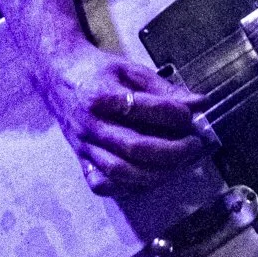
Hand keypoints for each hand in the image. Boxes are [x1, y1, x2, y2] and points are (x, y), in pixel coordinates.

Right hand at [28, 32, 206, 191]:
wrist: (58, 75)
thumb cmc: (98, 71)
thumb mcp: (131, 69)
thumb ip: (164, 88)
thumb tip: (200, 103)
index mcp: (99, 95)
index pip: (142, 109)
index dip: (172, 114)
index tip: (190, 114)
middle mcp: (89, 125)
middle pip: (134, 148)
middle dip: (172, 151)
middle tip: (194, 146)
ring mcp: (84, 146)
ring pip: (121, 172)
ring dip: (156, 174)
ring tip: (179, 164)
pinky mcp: (81, 160)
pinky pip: (103, 184)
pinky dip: (128, 187)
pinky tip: (149, 177)